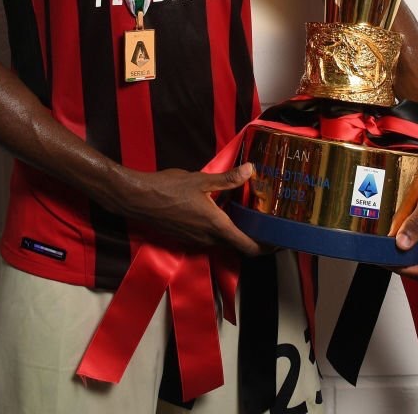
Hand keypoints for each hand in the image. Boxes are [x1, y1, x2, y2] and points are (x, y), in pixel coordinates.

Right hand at [121, 163, 262, 256]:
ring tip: (246, 211)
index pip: (248, 247)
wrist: (138, 200)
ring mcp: (195, 241)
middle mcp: (208, 240)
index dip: (266, 247)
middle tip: (265, 219)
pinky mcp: (186, 238)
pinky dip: (220, 228)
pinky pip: (210, 237)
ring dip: (235, 230)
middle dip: (253, 236)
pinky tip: (221, 209)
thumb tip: (251, 170)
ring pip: (223, 241)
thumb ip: (227, 179)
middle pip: (238, 245)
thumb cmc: (168, 188)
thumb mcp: (201, 180)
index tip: (279, 240)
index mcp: (216, 227)